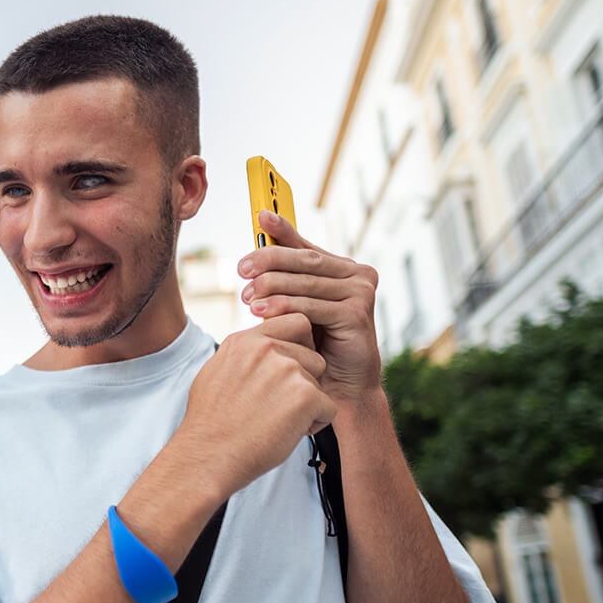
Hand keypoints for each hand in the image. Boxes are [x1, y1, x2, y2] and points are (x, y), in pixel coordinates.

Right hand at [177, 312, 336, 495]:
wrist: (207, 456)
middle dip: (305, 379)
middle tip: (278, 405)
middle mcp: (266, 348)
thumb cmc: (211, 424)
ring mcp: (287, 370)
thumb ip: (243, 355)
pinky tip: (287, 434)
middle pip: (312, 354)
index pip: (295, 323)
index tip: (288, 372)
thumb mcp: (216, 373)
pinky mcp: (305, 396)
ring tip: (279, 421)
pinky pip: (328, 407)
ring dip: (308, 402)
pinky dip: (315, 424)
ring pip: (320, 380)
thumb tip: (260, 346)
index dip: (299, 347)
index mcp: (244, 341)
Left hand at [239, 209, 381, 403]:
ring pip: (305, 282)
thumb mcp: (297, 307)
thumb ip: (285, 281)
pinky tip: (260, 313)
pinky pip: (312, 306)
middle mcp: (357, 274)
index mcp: (342, 268)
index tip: (260, 216)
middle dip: (268, 261)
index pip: (306, 245)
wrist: (339, 386)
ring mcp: (361, 292)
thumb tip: (254, 255)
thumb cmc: (315, 345)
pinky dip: (284, 307)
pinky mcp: (358, 313)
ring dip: (271, 286)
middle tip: (241, 269)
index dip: (283, 229)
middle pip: (304, 260)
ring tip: (246, 296)